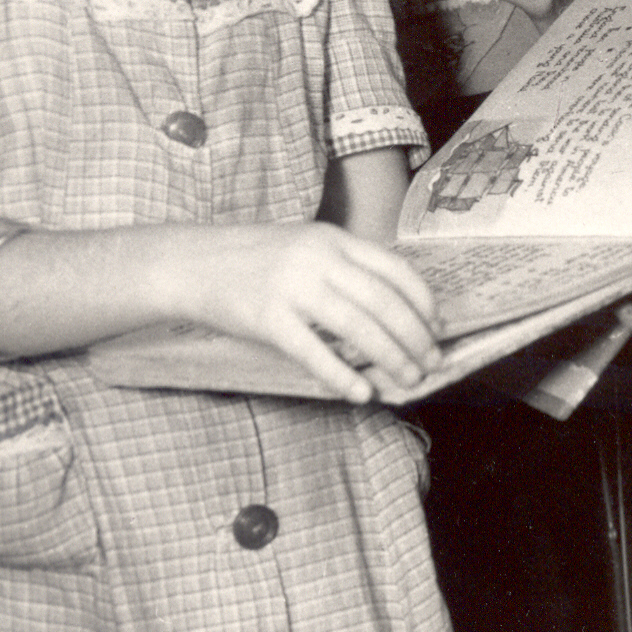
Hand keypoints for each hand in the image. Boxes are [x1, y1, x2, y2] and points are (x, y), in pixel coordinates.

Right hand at [192, 221, 439, 403]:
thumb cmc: (255, 258)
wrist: (193, 262)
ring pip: (358, 328)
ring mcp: (293, 287)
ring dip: (391, 358)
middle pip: (384, 302)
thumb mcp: (306, 245)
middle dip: (415, 337)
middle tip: (431, 363)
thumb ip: (344, 266)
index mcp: (333, 238)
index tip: (439, 327)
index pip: (396, 269)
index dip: (424, 302)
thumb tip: (392, 307)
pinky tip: (361, 393)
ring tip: (408, 379)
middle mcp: (318, 258)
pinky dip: (343, 376)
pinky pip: (314, 353)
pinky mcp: (268, 318)